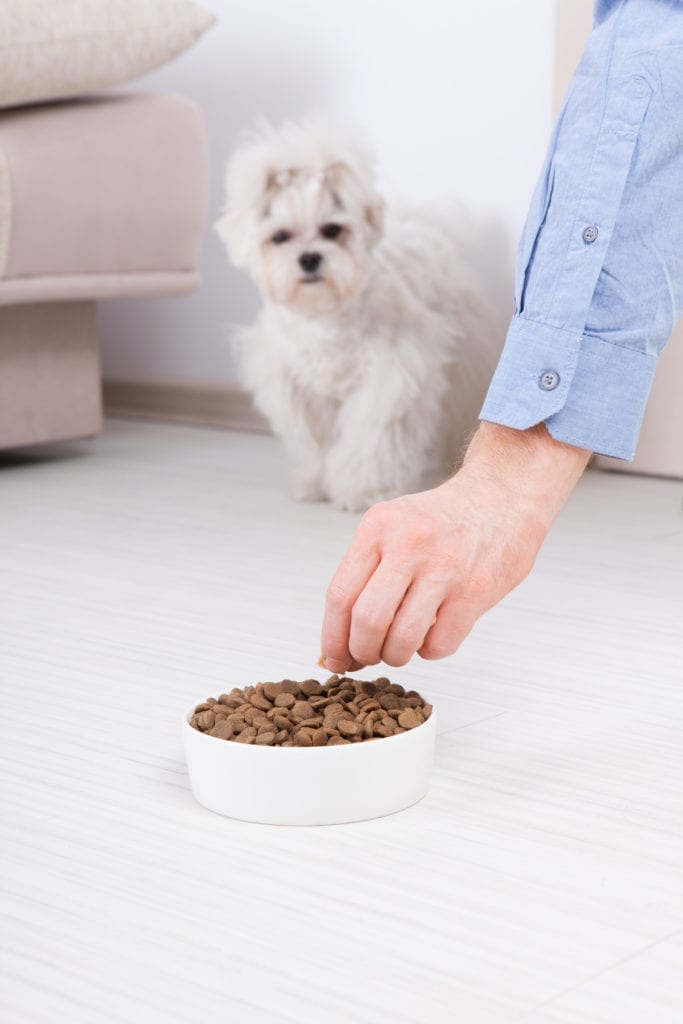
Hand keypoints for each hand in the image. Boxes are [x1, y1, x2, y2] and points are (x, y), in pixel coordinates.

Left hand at [320, 423, 589, 670]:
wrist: (501, 496)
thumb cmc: (441, 520)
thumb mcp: (392, 526)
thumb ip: (365, 574)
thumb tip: (341, 637)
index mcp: (377, 528)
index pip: (340, 596)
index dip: (332, 638)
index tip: (333, 659)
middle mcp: (409, 545)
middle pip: (367, 621)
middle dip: (362, 652)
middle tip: (367, 656)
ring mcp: (444, 568)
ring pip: (403, 639)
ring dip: (396, 656)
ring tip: (400, 648)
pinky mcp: (476, 590)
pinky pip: (439, 644)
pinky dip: (429, 651)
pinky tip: (433, 632)